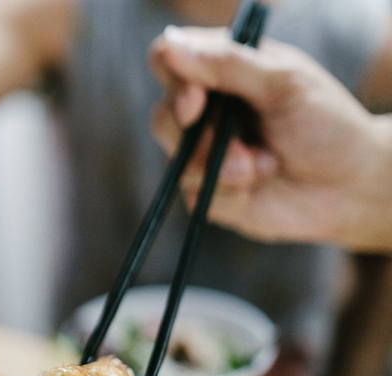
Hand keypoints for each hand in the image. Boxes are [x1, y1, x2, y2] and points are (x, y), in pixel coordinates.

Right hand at [149, 26, 391, 250]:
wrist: (350, 188)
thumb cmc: (327, 125)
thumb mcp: (284, 84)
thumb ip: (228, 64)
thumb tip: (172, 44)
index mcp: (222, 69)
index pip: (168, 59)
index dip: (173, 79)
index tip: (197, 101)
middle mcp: (207, 109)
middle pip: (163, 115)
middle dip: (201, 136)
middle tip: (238, 148)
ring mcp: (204, 151)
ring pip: (176, 158)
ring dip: (221, 166)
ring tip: (263, 167)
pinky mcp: (206, 190)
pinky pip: (192, 192)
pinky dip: (226, 191)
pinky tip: (257, 186)